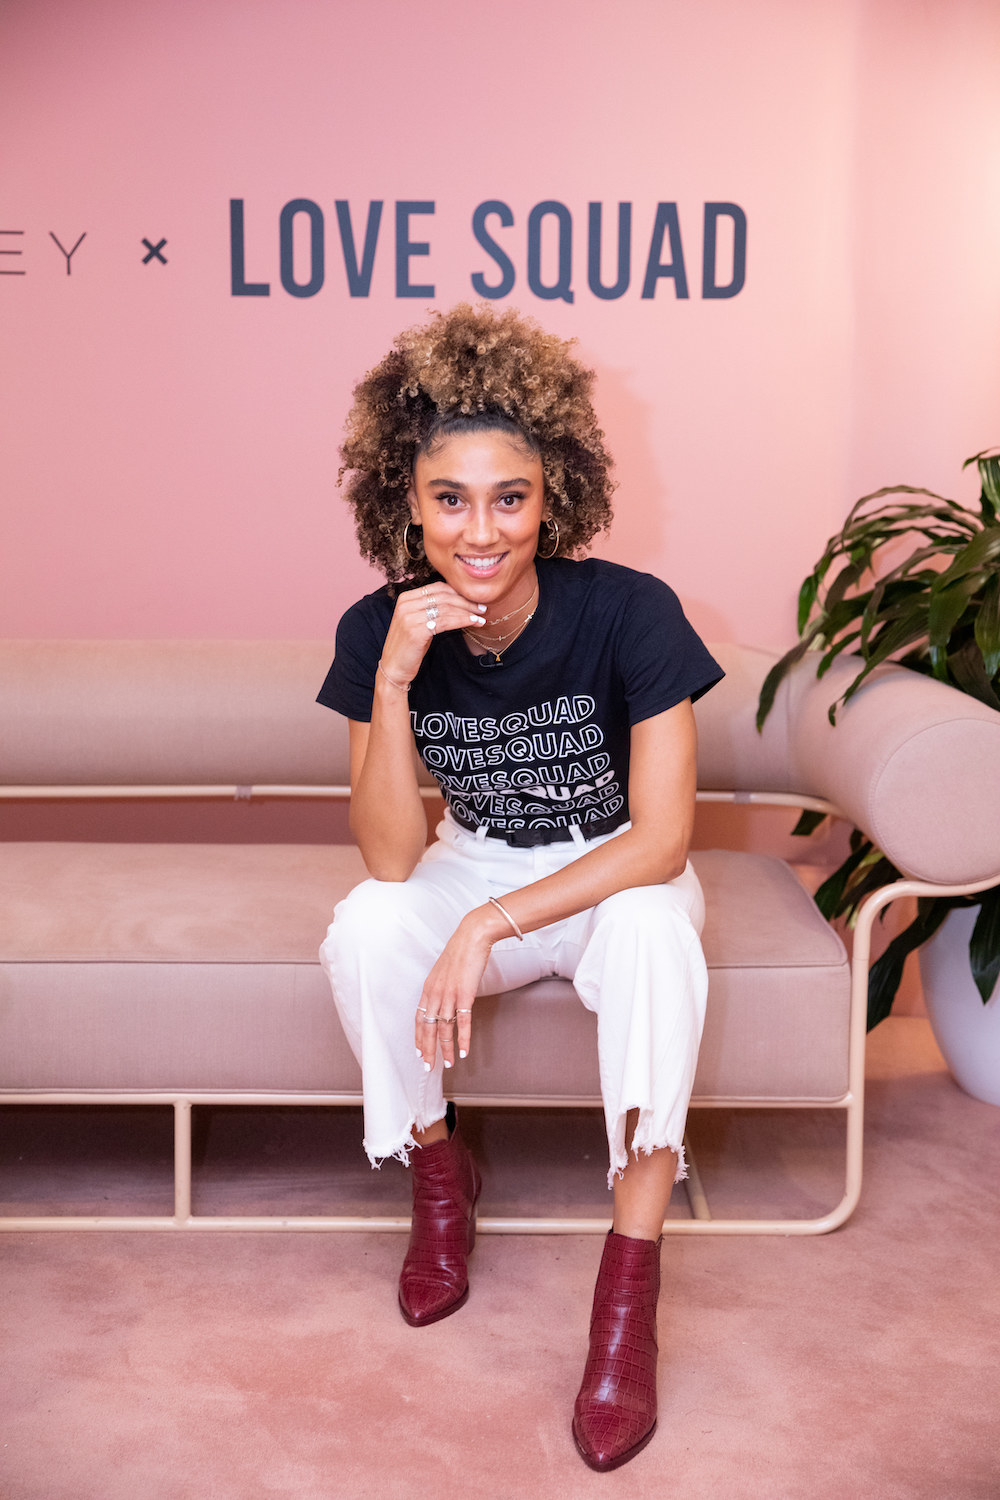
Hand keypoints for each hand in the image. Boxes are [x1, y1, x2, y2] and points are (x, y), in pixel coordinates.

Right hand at [380, 583, 486, 687]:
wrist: (394, 668)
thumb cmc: (410, 646)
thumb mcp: (418, 622)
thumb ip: (431, 609)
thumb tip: (458, 600)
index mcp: (405, 598)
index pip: (438, 588)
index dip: (458, 591)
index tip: (474, 598)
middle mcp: (405, 604)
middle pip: (443, 596)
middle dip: (466, 601)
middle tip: (482, 607)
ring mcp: (409, 616)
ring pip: (446, 608)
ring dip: (467, 611)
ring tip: (481, 616)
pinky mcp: (416, 630)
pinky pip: (445, 621)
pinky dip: (462, 620)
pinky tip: (473, 622)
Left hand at [415, 911, 493, 1069]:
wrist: (472, 936)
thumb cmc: (462, 951)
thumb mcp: (446, 971)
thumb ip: (443, 986)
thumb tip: (447, 998)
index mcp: (428, 988)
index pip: (419, 1018)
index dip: (418, 1037)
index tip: (419, 1052)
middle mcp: (435, 993)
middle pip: (427, 1028)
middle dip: (427, 1050)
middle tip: (428, 1067)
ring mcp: (449, 995)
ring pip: (443, 1028)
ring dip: (445, 1049)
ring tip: (449, 1064)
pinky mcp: (464, 995)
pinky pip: (462, 1022)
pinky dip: (463, 1039)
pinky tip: (464, 1052)